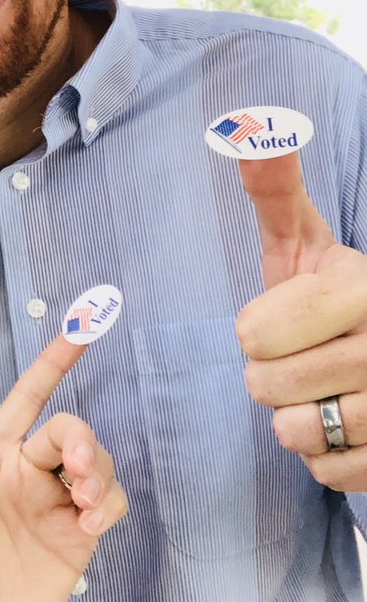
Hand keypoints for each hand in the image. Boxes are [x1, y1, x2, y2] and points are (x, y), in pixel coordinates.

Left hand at [0, 335, 126, 601]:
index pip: (25, 401)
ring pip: (97, 462)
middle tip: (78, 470)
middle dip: (82, 439)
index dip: (50, 365)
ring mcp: (55, 503)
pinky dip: (109, 503)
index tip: (78, 332)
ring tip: (83, 502)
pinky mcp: (77, 537)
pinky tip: (91, 522)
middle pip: (69, 431)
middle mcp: (27, 472)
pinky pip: (108, 503)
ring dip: (100, 471)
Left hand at [237, 152, 366, 489]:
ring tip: (321, 390)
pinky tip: (343, 425)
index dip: (255, 332)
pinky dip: (323, 456)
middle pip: (268, 385)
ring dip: (294, 418)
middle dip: (269, 375)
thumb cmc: (331, 298)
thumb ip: (273, 188)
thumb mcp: (303, 241)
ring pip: (297, 433)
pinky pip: (329, 474)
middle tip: (301, 357)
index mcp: (361, 290)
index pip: (256, 333)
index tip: (282, 321)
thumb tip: (246, 127)